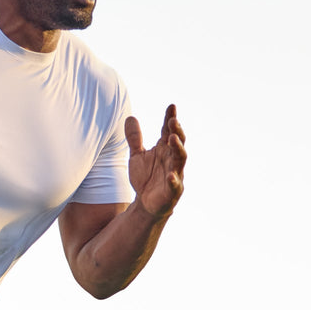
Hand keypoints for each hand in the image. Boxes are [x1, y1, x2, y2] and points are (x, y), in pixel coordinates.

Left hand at [125, 103, 185, 219]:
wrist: (146, 203)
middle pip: (177, 142)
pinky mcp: (173, 191)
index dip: (170, 119)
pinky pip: (175, 184)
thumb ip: (134, 138)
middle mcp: (172, 159)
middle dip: (176, 131)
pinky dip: (173, 180)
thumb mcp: (137, 156)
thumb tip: (130, 117)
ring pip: (180, 159)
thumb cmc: (145, 178)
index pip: (169, 131)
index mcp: (164, 150)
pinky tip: (170, 175)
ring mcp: (175, 174)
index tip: (172, 106)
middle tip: (173, 120)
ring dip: (178, 148)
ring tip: (172, 138)